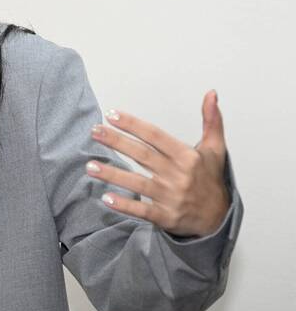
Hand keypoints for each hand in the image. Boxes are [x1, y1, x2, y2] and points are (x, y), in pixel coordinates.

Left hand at [86, 90, 230, 237]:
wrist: (219, 217)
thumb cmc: (210, 178)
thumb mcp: (215, 148)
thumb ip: (211, 120)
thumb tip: (211, 93)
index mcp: (187, 156)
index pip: (155, 136)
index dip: (133, 125)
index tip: (112, 114)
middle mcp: (178, 175)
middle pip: (142, 155)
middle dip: (116, 142)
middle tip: (95, 131)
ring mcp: (171, 197)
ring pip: (137, 183)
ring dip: (112, 174)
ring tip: (90, 165)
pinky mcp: (165, 216)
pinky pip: (142, 210)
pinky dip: (124, 205)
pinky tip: (106, 197)